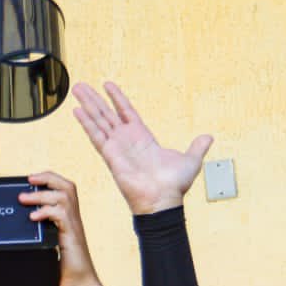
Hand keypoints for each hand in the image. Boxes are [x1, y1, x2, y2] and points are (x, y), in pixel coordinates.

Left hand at [22, 172, 100, 285]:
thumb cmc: (64, 270)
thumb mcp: (49, 247)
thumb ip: (40, 234)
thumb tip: (19, 226)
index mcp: (68, 219)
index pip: (64, 188)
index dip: (49, 179)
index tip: (31, 179)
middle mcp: (73, 219)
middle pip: (66, 186)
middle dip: (46, 178)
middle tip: (28, 180)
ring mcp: (74, 227)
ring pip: (63, 196)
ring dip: (41, 194)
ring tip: (24, 199)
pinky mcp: (72, 236)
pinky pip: (61, 214)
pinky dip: (46, 212)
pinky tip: (34, 218)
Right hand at [72, 81, 213, 214]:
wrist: (163, 200)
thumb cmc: (174, 186)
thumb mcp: (191, 160)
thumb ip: (197, 147)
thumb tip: (208, 138)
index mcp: (142, 138)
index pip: (126, 112)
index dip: (117, 98)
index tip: (107, 85)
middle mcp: (126, 140)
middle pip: (106, 114)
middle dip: (94, 99)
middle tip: (81, 85)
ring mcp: (117, 147)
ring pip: (98, 120)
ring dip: (87, 105)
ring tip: (76, 90)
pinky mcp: (110, 155)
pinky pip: (96, 136)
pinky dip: (86, 123)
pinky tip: (77, 111)